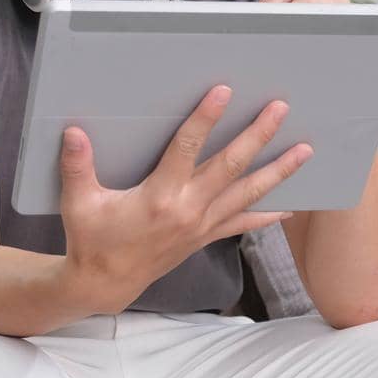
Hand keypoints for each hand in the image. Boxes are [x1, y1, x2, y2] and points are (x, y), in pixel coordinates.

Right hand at [56, 85, 312, 313]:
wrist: (104, 285)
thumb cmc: (91, 240)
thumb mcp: (78, 203)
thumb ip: (76, 166)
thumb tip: (73, 131)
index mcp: (159, 197)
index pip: (187, 149)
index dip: (205, 119)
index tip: (223, 92)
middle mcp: (188, 210)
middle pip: (231, 167)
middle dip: (257, 136)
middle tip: (280, 109)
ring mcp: (201, 225)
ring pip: (247, 194)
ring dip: (278, 171)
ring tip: (305, 150)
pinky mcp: (205, 237)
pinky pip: (243, 223)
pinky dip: (268, 215)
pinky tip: (291, 206)